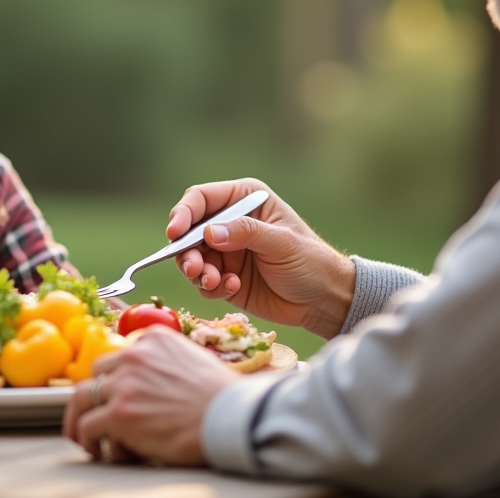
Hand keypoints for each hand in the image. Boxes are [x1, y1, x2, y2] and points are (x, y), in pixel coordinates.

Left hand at [62, 327, 237, 465]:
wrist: (230, 417)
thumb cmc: (222, 397)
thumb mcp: (193, 359)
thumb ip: (168, 362)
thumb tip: (159, 382)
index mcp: (153, 338)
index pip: (119, 355)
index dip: (113, 378)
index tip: (111, 394)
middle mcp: (134, 355)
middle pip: (95, 373)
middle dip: (93, 395)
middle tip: (90, 413)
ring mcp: (124, 383)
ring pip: (81, 397)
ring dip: (79, 418)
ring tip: (81, 436)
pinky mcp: (119, 413)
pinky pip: (87, 425)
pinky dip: (86, 439)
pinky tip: (96, 449)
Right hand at [167, 178, 354, 338]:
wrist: (324, 301)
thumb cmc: (311, 262)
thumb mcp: (282, 243)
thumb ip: (246, 233)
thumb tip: (209, 233)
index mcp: (243, 201)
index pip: (201, 199)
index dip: (183, 213)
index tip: (175, 233)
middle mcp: (229, 223)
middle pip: (189, 231)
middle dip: (186, 251)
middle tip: (195, 269)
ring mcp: (225, 252)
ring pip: (191, 258)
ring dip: (198, 272)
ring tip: (216, 282)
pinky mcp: (224, 278)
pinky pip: (203, 282)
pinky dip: (211, 287)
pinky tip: (232, 288)